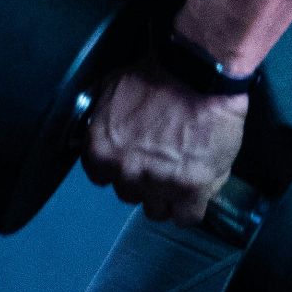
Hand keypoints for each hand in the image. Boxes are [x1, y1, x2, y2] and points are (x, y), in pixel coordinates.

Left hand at [81, 67, 247, 225]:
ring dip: (166, 198)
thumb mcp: (110, 87)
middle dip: (142, 180)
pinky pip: (186, 217)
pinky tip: (196, 194)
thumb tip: (94, 127)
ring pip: (156, 211)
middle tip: (160, 161)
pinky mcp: (192, 191)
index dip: (117, 167)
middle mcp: (125, 173)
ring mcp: (158, 185)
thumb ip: (99, 117)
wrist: (197, 73)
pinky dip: (191, 208)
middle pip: (128, 193)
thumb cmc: (155, 74)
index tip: (131, 158)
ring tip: (181, 177)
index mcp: (101, 150)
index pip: (100, 177)